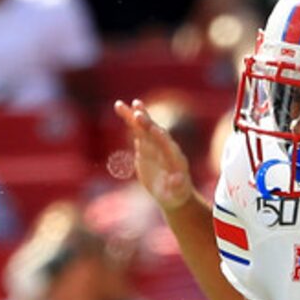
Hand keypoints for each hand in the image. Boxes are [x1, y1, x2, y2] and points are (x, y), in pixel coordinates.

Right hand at [114, 98, 193, 212]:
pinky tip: (123, 109)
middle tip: (137, 112)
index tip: (153, 129)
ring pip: (144, 127)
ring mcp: (154, 145)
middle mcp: (164, 146)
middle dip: (147, 123)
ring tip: (122, 104)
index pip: (167, 144)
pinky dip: (130, 120)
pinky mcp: (145, 146)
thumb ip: (177, 185)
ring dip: (135, 115)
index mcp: (174, 156)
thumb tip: (177, 180)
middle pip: (155, 131)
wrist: (172, 192)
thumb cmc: (177, 194)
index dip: (160, 137)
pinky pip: (137, 131)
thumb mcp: (178, 192)